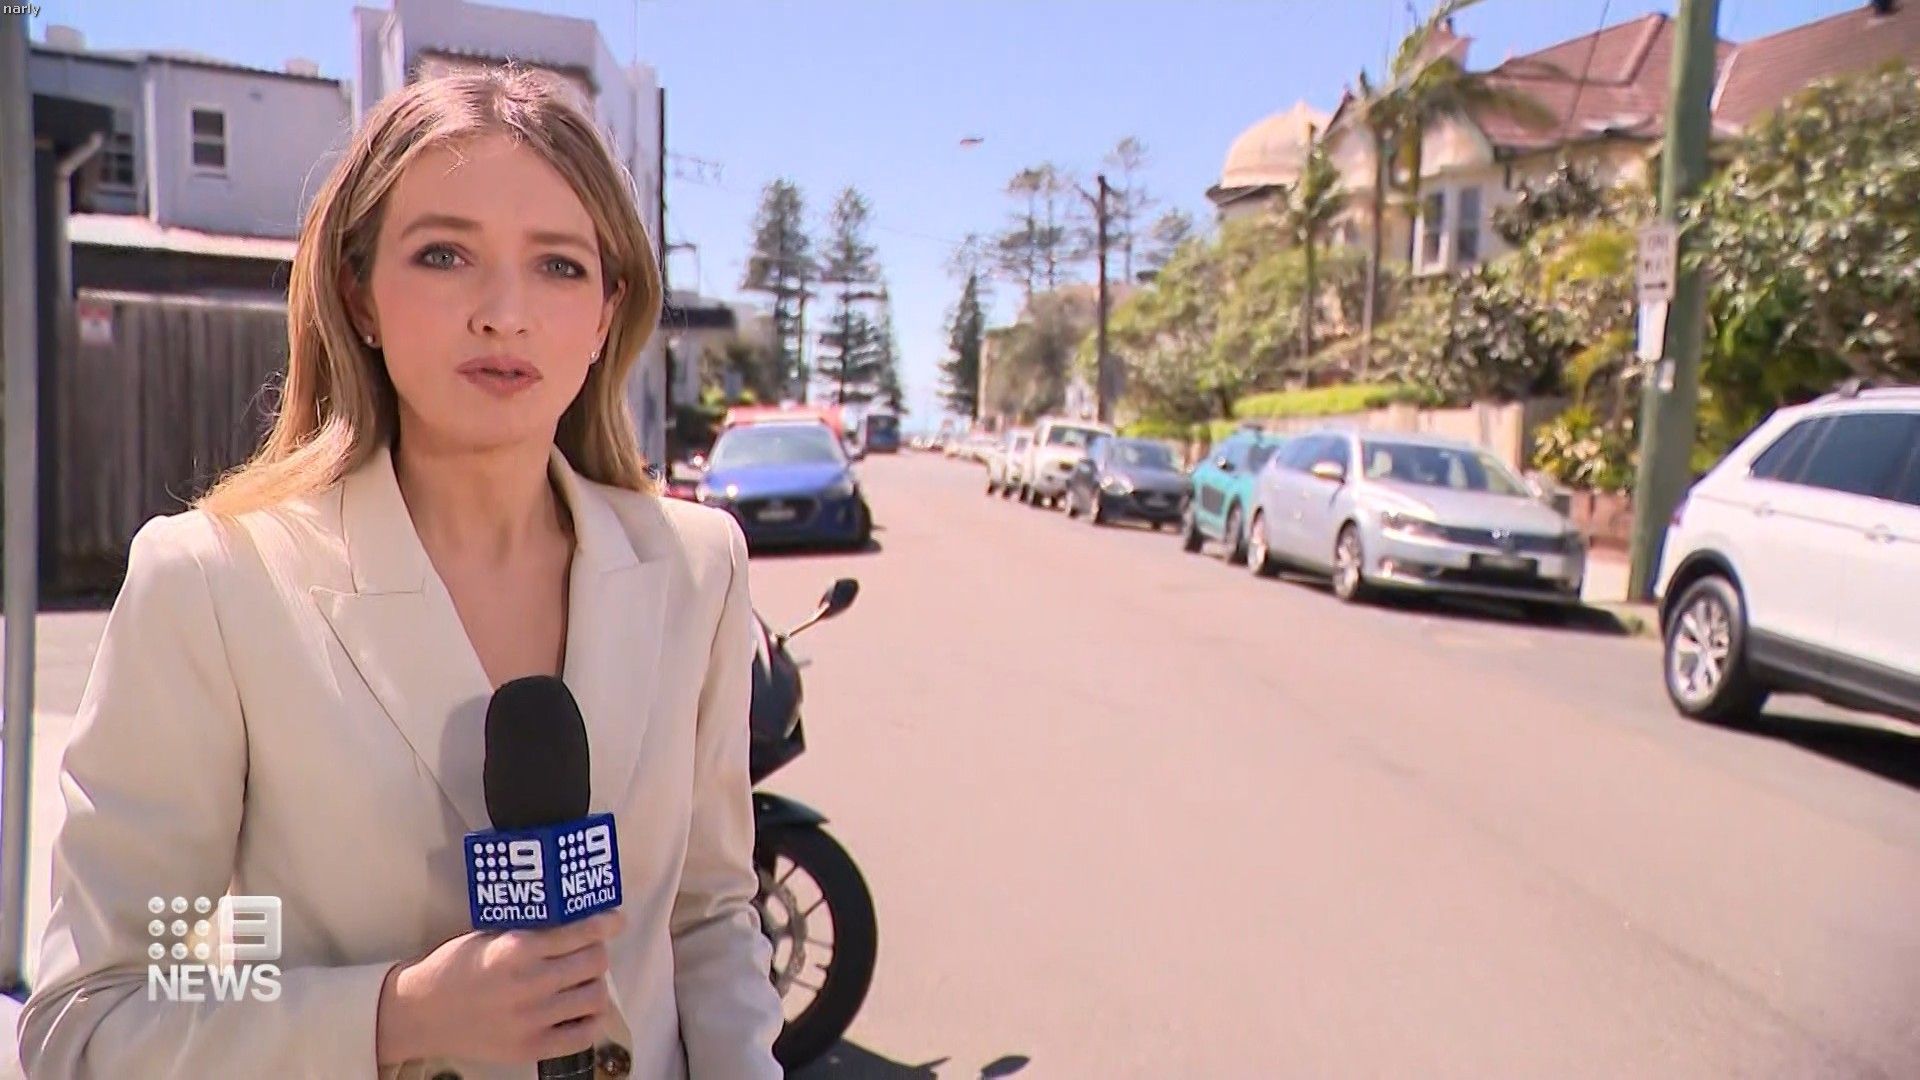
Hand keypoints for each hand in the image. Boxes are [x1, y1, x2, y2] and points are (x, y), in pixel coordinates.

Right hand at [376, 910, 626, 1064]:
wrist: (423, 1013)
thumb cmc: (457, 967)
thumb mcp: (491, 936)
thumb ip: (533, 932)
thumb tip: (581, 923)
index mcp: (517, 948)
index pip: (581, 933)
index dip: (606, 925)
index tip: (615, 922)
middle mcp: (530, 982)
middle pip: (595, 962)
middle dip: (597, 953)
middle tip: (588, 954)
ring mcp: (532, 1018)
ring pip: (595, 996)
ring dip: (594, 985)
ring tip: (581, 982)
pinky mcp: (531, 1048)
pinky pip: (583, 1034)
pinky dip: (591, 1019)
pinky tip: (580, 1010)